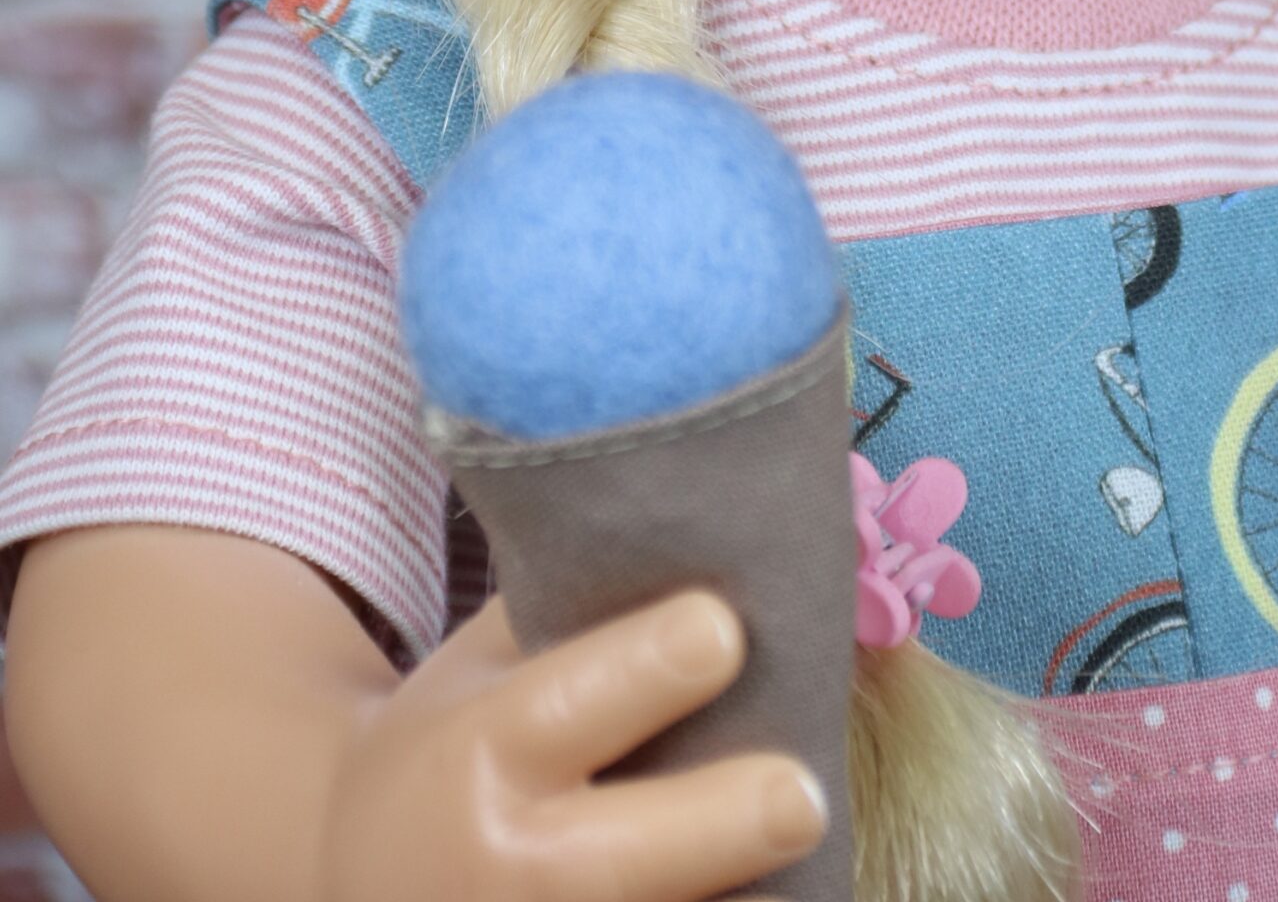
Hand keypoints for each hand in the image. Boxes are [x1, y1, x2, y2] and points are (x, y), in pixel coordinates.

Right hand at [320, 586, 827, 901]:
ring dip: (736, 900)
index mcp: (476, 752)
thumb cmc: (452, 740)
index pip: (568, 707)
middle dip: (716, 828)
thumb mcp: (480, 664)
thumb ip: (576, 612)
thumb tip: (711, 521)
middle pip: (616, 861)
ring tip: (811, 847)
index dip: (648, 669)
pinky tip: (777, 899)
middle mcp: (502, 866)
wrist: (359, 868)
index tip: (726, 628)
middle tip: (802, 794)